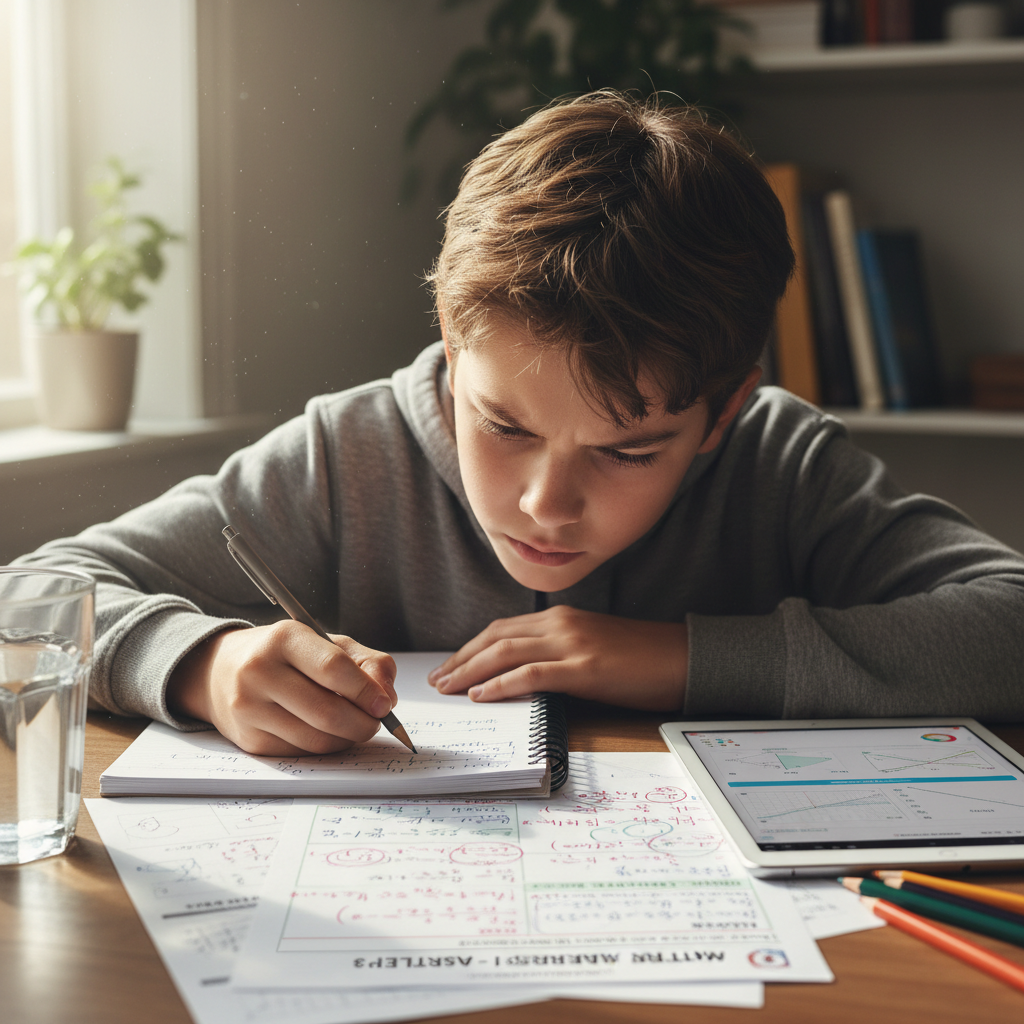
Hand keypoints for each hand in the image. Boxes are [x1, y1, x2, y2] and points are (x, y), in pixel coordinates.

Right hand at [166, 621, 396, 755]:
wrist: (219, 671)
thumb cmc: (285, 655)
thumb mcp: (326, 643)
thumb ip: (366, 662)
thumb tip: (387, 697)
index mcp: (283, 639)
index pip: (333, 669)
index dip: (366, 691)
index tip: (384, 705)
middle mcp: (260, 672)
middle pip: (326, 711)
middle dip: (363, 723)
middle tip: (376, 722)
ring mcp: (249, 708)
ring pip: (316, 739)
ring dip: (347, 739)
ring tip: (356, 726)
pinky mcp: (248, 739)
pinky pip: (301, 752)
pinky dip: (325, 747)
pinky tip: (329, 734)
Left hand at [427, 605, 687, 710]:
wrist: (683, 658)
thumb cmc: (640, 659)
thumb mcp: (591, 648)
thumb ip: (558, 654)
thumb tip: (522, 676)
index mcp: (561, 618)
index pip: (502, 629)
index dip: (470, 648)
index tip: (449, 666)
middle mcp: (561, 624)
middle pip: (495, 638)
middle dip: (460, 659)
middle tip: (436, 680)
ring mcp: (572, 644)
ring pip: (506, 652)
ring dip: (470, 671)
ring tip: (448, 689)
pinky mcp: (585, 668)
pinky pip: (532, 674)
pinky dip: (502, 684)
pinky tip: (483, 695)